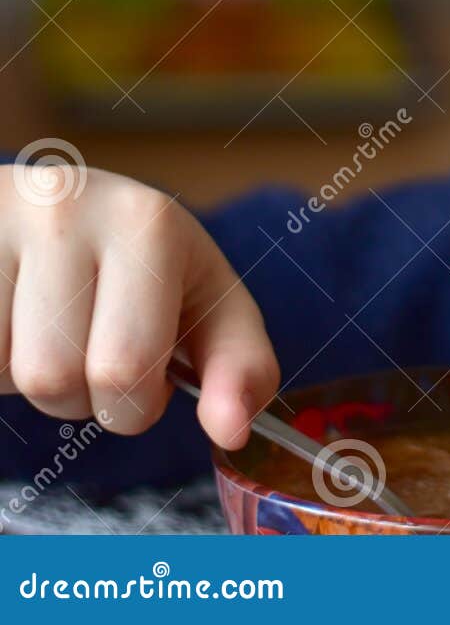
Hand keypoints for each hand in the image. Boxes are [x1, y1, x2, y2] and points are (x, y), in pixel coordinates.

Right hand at [0, 164, 278, 448]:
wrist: (57, 206)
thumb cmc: (143, 267)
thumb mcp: (206, 300)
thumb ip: (237, 366)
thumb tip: (232, 432)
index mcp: (147, 225)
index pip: (126, 369)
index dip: (136, 405)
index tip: (149, 382)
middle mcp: (67, 210)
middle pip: (54, 379)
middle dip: (80, 398)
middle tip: (95, 356)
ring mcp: (0, 222)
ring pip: (5, 374)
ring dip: (29, 380)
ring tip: (52, 330)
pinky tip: (12, 320)